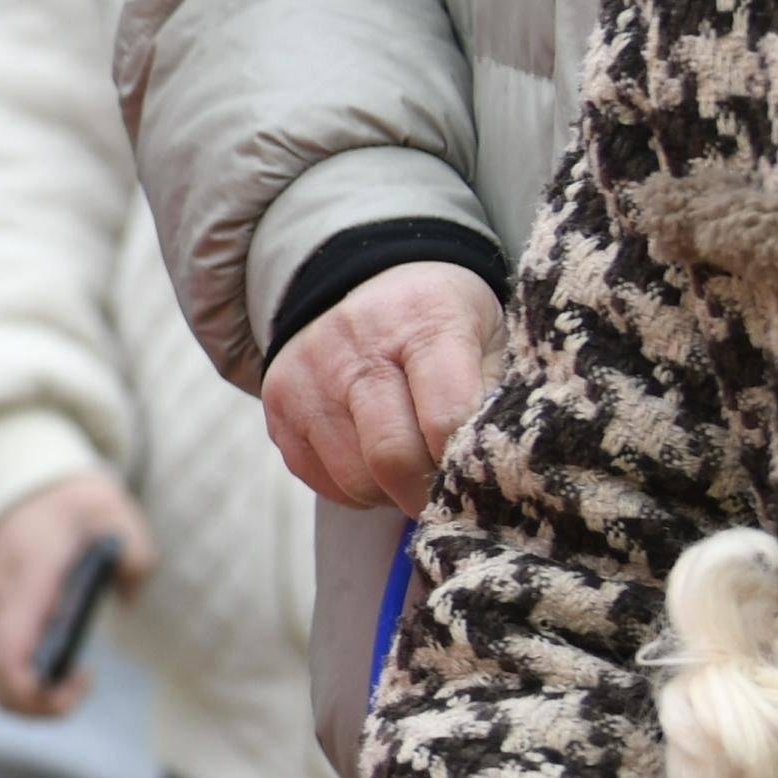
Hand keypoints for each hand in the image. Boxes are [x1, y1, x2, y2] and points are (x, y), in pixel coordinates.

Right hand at [0, 469, 153, 717]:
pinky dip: (28, 684)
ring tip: (76, 676)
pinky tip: (61, 667)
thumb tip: (130, 594)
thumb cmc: (65, 507)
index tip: (84, 678)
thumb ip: (131, 547)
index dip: (37, 692)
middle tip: (84, 681)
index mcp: (23, 579)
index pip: (9, 656)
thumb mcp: (108, 508)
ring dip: (34, 698)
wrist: (14, 494)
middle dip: (41, 705)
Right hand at [261, 260, 505, 512]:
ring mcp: (308, 375)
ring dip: (389, 494)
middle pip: (392, 457)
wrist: (365, 280)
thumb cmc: (444, 321)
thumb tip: (496, 466)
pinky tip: (374, 461)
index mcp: (423, 320)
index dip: (465, 465)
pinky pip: (321, 482)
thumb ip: (498, 396)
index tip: (479, 480)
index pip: (445, 420)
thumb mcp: (489, 336)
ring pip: (354, 479)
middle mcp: (355, 345)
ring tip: (410, 471)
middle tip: (446, 498)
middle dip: (426, 494)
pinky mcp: (279, 406)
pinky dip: (355, 489)